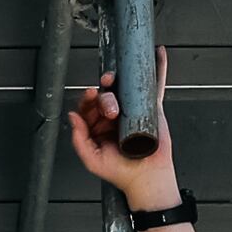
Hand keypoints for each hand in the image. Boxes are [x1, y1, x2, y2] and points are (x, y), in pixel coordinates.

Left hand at [61, 67, 180, 209]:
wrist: (147, 178)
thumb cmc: (121, 172)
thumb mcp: (93, 160)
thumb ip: (79, 140)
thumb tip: (73, 116)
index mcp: (99, 125)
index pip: (90, 105)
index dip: (88, 99)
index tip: (91, 95)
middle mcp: (115, 115)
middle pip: (106, 94)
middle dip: (104, 97)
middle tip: (111, 109)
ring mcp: (134, 109)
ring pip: (125, 87)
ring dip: (119, 78)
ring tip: (115, 79)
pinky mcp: (152, 107)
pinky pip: (156, 84)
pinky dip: (159, 68)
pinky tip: (157, 54)